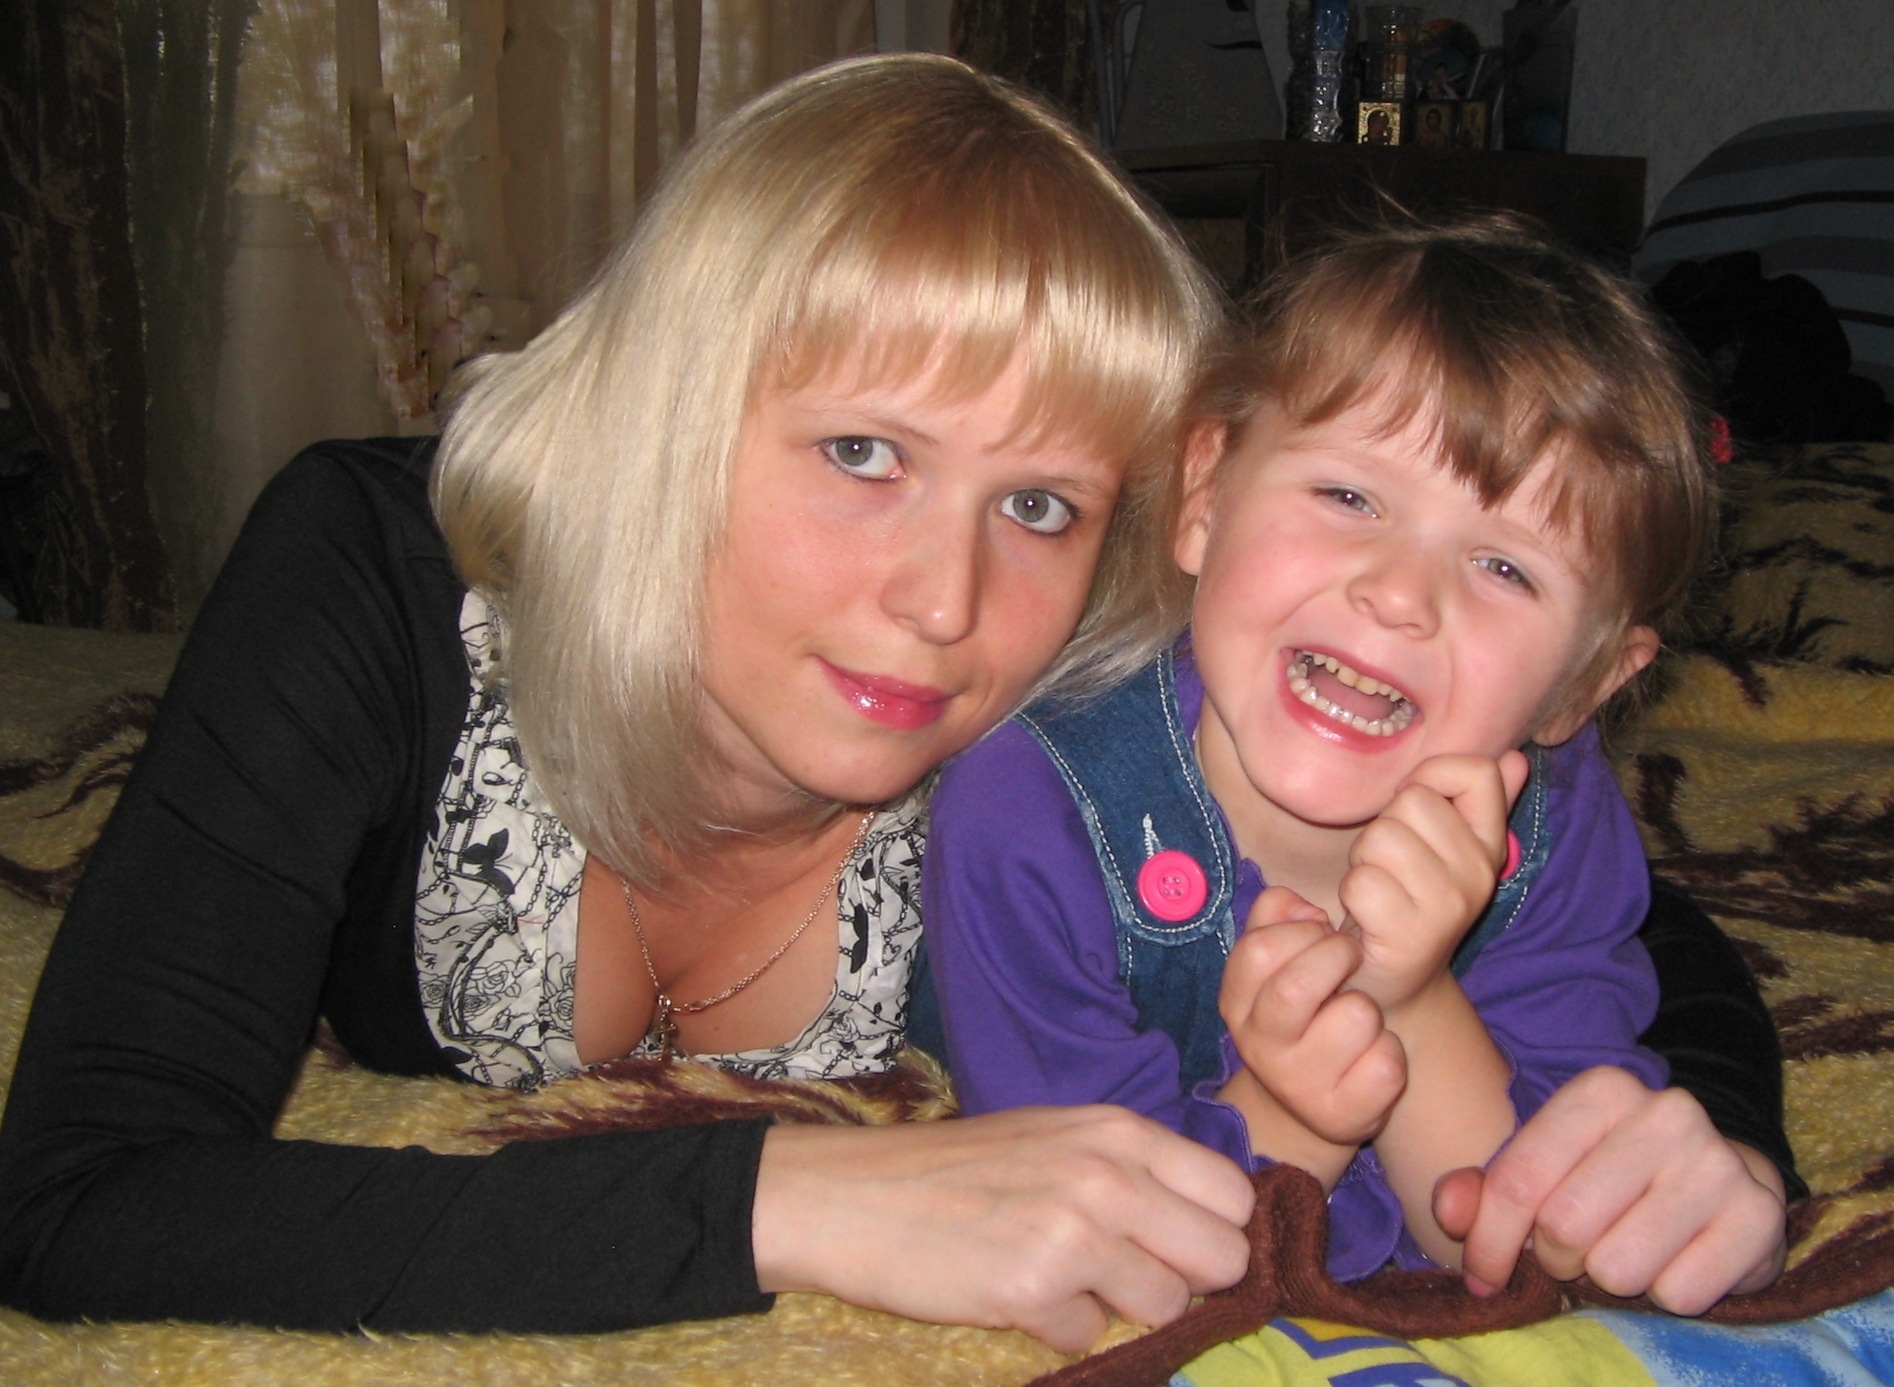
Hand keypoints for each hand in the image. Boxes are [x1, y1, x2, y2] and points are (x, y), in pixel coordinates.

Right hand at [751, 1105, 1254, 1352]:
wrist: (853, 1196)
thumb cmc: (956, 1168)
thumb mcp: (1056, 1137)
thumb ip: (1132, 1170)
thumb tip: (1211, 1225)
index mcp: (1118, 1131)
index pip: (1233, 1194)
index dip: (1213, 1230)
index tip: (1177, 1245)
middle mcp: (1108, 1176)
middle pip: (1222, 1258)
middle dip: (1185, 1279)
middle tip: (1125, 1273)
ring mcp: (1074, 1233)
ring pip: (1167, 1307)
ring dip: (1120, 1308)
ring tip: (1060, 1278)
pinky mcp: (1033, 1291)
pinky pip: (1091, 1337)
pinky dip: (1058, 1328)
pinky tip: (1013, 1293)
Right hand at [1219, 886, 1405, 1147]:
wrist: (1316, 1099)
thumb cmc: (1304, 1007)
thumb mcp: (1278, 958)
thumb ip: (1275, 915)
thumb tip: (1304, 909)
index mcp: (1237, 1004)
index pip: (1260, 949)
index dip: (1303, 930)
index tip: (1322, 933)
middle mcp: (1259, 1048)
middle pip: (1298, 985)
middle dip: (1340, 956)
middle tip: (1351, 959)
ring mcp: (1298, 1086)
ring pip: (1356, 1018)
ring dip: (1369, 1008)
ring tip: (1358, 1020)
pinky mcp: (1341, 1116)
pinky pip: (1386, 1064)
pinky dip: (1391, 1052)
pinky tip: (1373, 1057)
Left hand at [1340, 751, 1529, 1010]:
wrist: (1393, 983)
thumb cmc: (1407, 900)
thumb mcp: (1446, 849)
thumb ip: (1481, 803)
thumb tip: (1514, 758)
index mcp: (1490, 845)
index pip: (1477, 772)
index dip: (1431, 776)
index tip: (1416, 814)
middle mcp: (1478, 873)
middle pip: (1412, 799)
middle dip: (1385, 825)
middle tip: (1390, 866)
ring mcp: (1448, 905)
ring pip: (1382, 836)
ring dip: (1365, 859)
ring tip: (1379, 887)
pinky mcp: (1410, 934)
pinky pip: (1361, 881)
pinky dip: (1352, 894)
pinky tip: (1367, 916)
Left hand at [1431, 1067, 1788, 1313]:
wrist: (1727, 1183)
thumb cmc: (1614, 1179)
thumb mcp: (1546, 1170)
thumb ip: (1485, 1189)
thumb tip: (1448, 1212)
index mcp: (1602, 1090)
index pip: (1518, 1180)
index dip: (1488, 1241)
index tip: (1482, 1275)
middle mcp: (1665, 1112)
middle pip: (1564, 1228)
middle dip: (1557, 1259)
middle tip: (1575, 1253)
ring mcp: (1718, 1161)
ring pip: (1618, 1268)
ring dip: (1611, 1279)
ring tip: (1628, 1251)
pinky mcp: (1757, 1215)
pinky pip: (1678, 1293)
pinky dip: (1666, 1295)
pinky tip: (1676, 1260)